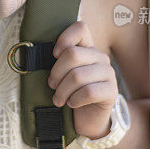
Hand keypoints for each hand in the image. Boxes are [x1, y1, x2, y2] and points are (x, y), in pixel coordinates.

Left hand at [47, 20, 117, 138]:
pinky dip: (74, 100)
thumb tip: (37, 54)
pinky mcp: (112, 92)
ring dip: (62, 90)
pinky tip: (72, 103)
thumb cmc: (71, 94)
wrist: (88, 120)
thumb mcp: (63, 74)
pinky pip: (88, 92)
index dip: (64, 38)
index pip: (80, 28)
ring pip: (78, 76)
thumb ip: (59, 61)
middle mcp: (101, 57)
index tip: (54, 55)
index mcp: (88, 49)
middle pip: (73, 54)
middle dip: (57, 72)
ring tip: (58, 99)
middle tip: (52, 85)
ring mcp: (109, 74)